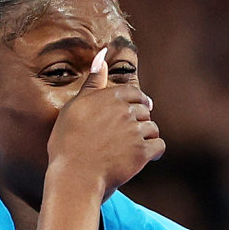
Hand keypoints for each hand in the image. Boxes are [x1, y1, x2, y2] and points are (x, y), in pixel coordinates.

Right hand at [46, 47, 165, 199]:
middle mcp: (126, 111)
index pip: (134, 93)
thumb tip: (102, 55)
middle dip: (140, 120)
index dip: (136, 102)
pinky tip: (146, 157)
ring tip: (134, 146)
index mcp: (111, 96)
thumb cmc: (69, 141)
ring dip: (147, 136)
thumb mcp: (75, 106)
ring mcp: (135, 131)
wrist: (75, 174)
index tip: (134, 110)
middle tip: (130, 133)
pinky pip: (159, 146)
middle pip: (145, 111)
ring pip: (153, 128)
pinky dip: (155, 152)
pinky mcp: (143, 152)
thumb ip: (93, 82)